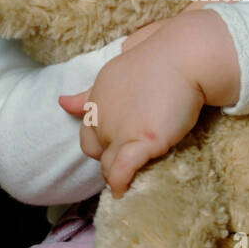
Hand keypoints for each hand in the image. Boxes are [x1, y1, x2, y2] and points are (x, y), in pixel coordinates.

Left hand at [57, 33, 205, 197]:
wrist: (185, 56)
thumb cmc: (158, 56)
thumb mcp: (114, 71)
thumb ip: (89, 92)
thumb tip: (62, 102)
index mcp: (97, 98)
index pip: (88, 131)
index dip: (102, 142)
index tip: (118, 146)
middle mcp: (103, 116)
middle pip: (96, 150)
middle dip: (108, 158)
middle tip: (128, 162)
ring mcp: (121, 130)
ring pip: (107, 166)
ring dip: (115, 176)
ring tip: (129, 183)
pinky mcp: (143, 141)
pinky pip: (122, 172)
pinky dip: (120, 184)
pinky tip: (124, 191)